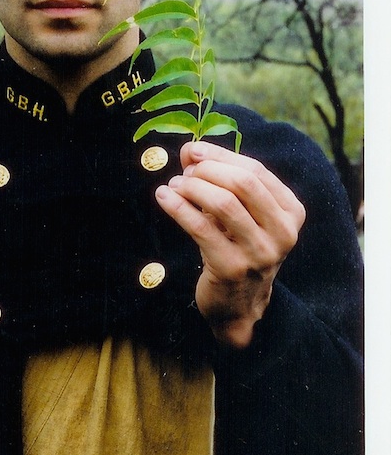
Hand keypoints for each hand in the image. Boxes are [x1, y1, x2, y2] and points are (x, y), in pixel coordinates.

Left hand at [155, 140, 305, 348]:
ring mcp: (260, 253)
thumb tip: (190, 150)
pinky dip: (178, 207)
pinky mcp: (232, 268)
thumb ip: (221, 179)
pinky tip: (164, 197)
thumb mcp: (240, 214)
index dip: (221, 156)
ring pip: (224, 203)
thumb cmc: (238, 247)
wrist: (239, 304)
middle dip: (208, 170)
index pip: (256, 171)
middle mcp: (283, 232)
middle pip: (243, 183)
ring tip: (174, 185)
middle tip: (185, 172)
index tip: (194, 150)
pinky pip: (201, 228)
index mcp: (291, 212)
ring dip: (192, 187)